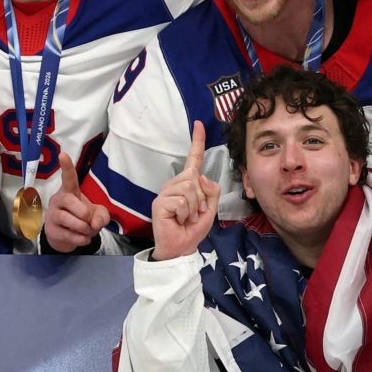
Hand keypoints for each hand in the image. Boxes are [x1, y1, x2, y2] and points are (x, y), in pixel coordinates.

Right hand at [42, 152, 109, 251]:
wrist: (66, 236)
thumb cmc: (81, 218)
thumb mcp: (97, 214)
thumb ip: (102, 216)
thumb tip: (94, 223)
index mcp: (70, 191)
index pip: (68, 177)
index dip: (67, 166)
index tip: (63, 155)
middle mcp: (58, 200)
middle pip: (70, 201)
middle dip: (85, 213)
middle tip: (90, 220)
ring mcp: (52, 215)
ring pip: (69, 220)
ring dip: (85, 228)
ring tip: (87, 230)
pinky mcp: (51, 230)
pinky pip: (70, 235)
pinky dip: (82, 239)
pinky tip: (82, 237)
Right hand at [150, 121, 220, 260]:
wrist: (180, 248)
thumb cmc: (192, 228)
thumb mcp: (210, 209)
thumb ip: (211, 192)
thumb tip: (201, 176)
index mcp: (187, 183)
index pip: (193, 159)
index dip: (197, 142)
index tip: (199, 124)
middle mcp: (174, 184)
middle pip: (195, 178)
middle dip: (202, 199)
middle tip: (194, 213)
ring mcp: (165, 192)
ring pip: (190, 189)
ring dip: (194, 208)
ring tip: (186, 218)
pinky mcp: (160, 202)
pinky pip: (182, 201)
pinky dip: (186, 213)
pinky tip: (178, 220)